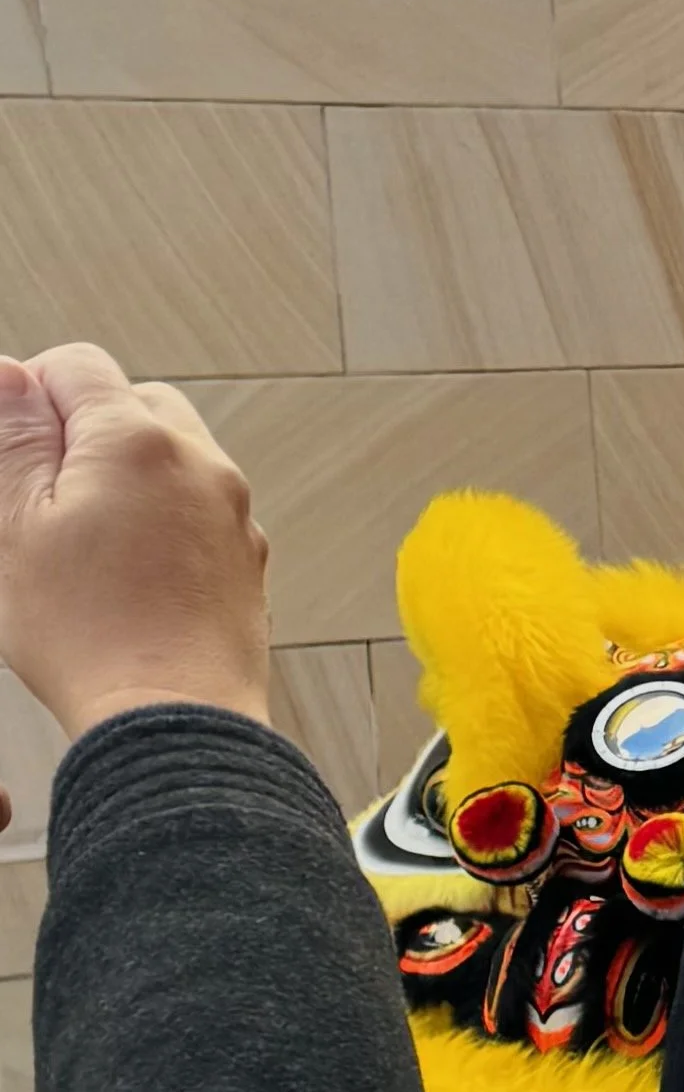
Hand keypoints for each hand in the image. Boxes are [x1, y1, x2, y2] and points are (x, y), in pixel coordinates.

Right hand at [0, 343, 269, 740]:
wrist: (175, 725)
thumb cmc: (89, 637)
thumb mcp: (18, 525)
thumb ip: (16, 436)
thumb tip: (12, 373)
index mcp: (138, 440)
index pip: (78, 366)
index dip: (34, 393)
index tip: (16, 444)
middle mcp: (202, 466)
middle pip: (138, 405)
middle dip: (89, 432)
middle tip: (49, 498)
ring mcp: (235, 516)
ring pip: (177, 460)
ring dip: (132, 477)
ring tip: (91, 541)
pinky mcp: (251, 564)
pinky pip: (204, 514)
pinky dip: (169, 522)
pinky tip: (136, 574)